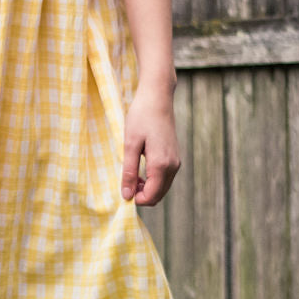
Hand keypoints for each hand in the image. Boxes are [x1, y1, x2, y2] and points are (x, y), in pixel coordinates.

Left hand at [121, 83, 180, 206]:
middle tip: (125, 183)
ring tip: (131, 176)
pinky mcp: (175, 157)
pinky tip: (139, 170)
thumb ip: (129, 172)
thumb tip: (126, 195)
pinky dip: (152, 181)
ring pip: (162, 188)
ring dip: (146, 188)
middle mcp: (173, 166)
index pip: (151, 196)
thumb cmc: (141, 118)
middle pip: (158, 195)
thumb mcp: (130, 145)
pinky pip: (164, 178)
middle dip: (141, 195)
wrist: (157, 98)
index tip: (122, 191)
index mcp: (161, 164)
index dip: (136, 200)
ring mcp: (176, 162)